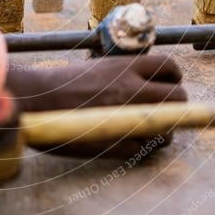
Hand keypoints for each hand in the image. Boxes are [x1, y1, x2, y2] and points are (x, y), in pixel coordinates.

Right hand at [5, 55, 185, 157]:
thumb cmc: (61, 84)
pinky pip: (146, 149)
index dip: (175, 76)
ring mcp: (127, 117)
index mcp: (126, 67)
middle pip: (178, 97)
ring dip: (163, 130)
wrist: (35, 100)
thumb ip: (125, 74)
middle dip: (177, 105)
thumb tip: (150, 84)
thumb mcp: (97, 67)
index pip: (170, 66)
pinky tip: (130, 142)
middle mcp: (132, 89)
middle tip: (165, 110)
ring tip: (148, 130)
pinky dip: (143, 147)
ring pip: (168, 128)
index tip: (170, 83)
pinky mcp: (118, 143)